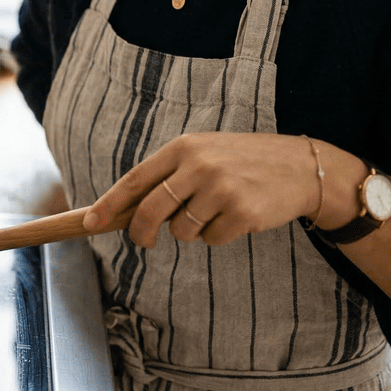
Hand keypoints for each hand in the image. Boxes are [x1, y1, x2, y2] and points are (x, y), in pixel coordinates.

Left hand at [81, 132, 319, 247]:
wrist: (300, 167)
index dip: (109, 205)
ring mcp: (221, 189)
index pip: (134, 180)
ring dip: (192, 231)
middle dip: (141, 233)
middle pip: (150, 211)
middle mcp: (199, 166)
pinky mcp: (242, 212)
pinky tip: (237, 217)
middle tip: (144, 242)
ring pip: (182, 231)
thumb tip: (125, 210)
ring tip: (215, 212)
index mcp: (183, 148)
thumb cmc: (242, 162)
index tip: (90, 223)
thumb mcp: (203, 154)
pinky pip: (211, 239)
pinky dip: (219, 236)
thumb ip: (169, 176)